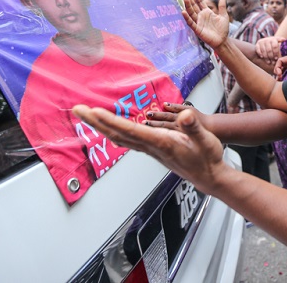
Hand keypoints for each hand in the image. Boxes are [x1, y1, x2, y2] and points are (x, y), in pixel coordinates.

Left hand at [72, 104, 227, 193]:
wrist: (209, 177)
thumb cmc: (208, 158)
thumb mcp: (207, 140)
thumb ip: (195, 127)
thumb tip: (185, 115)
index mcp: (162, 143)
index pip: (131, 130)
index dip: (112, 121)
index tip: (94, 111)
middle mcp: (152, 147)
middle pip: (117, 134)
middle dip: (95, 122)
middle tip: (77, 109)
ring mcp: (150, 149)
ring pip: (119, 137)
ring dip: (100, 125)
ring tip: (86, 114)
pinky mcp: (152, 149)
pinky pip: (127, 139)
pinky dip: (113, 131)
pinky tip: (108, 127)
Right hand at [181, 0, 229, 48]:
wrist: (223, 41)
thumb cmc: (223, 30)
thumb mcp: (224, 16)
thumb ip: (222, 7)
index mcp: (207, 12)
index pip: (200, 2)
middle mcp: (201, 16)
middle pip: (193, 5)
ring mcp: (198, 22)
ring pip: (191, 13)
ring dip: (187, 6)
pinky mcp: (197, 29)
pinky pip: (191, 23)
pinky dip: (187, 18)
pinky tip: (183, 11)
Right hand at [255, 36, 283, 61]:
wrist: (266, 42)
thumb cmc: (274, 44)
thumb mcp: (279, 43)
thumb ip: (281, 41)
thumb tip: (284, 40)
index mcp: (274, 39)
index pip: (275, 46)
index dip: (275, 53)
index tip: (276, 58)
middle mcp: (267, 39)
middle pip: (269, 50)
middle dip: (271, 57)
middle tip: (273, 62)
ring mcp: (262, 41)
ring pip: (264, 50)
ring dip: (266, 57)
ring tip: (269, 62)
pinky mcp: (257, 44)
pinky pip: (258, 49)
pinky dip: (260, 54)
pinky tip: (262, 57)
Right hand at [274, 52, 286, 79]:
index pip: (281, 60)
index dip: (277, 67)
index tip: (279, 74)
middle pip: (281, 65)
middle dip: (278, 71)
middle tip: (278, 79)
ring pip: (284, 68)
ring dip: (281, 74)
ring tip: (279, 81)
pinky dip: (286, 74)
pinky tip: (285, 80)